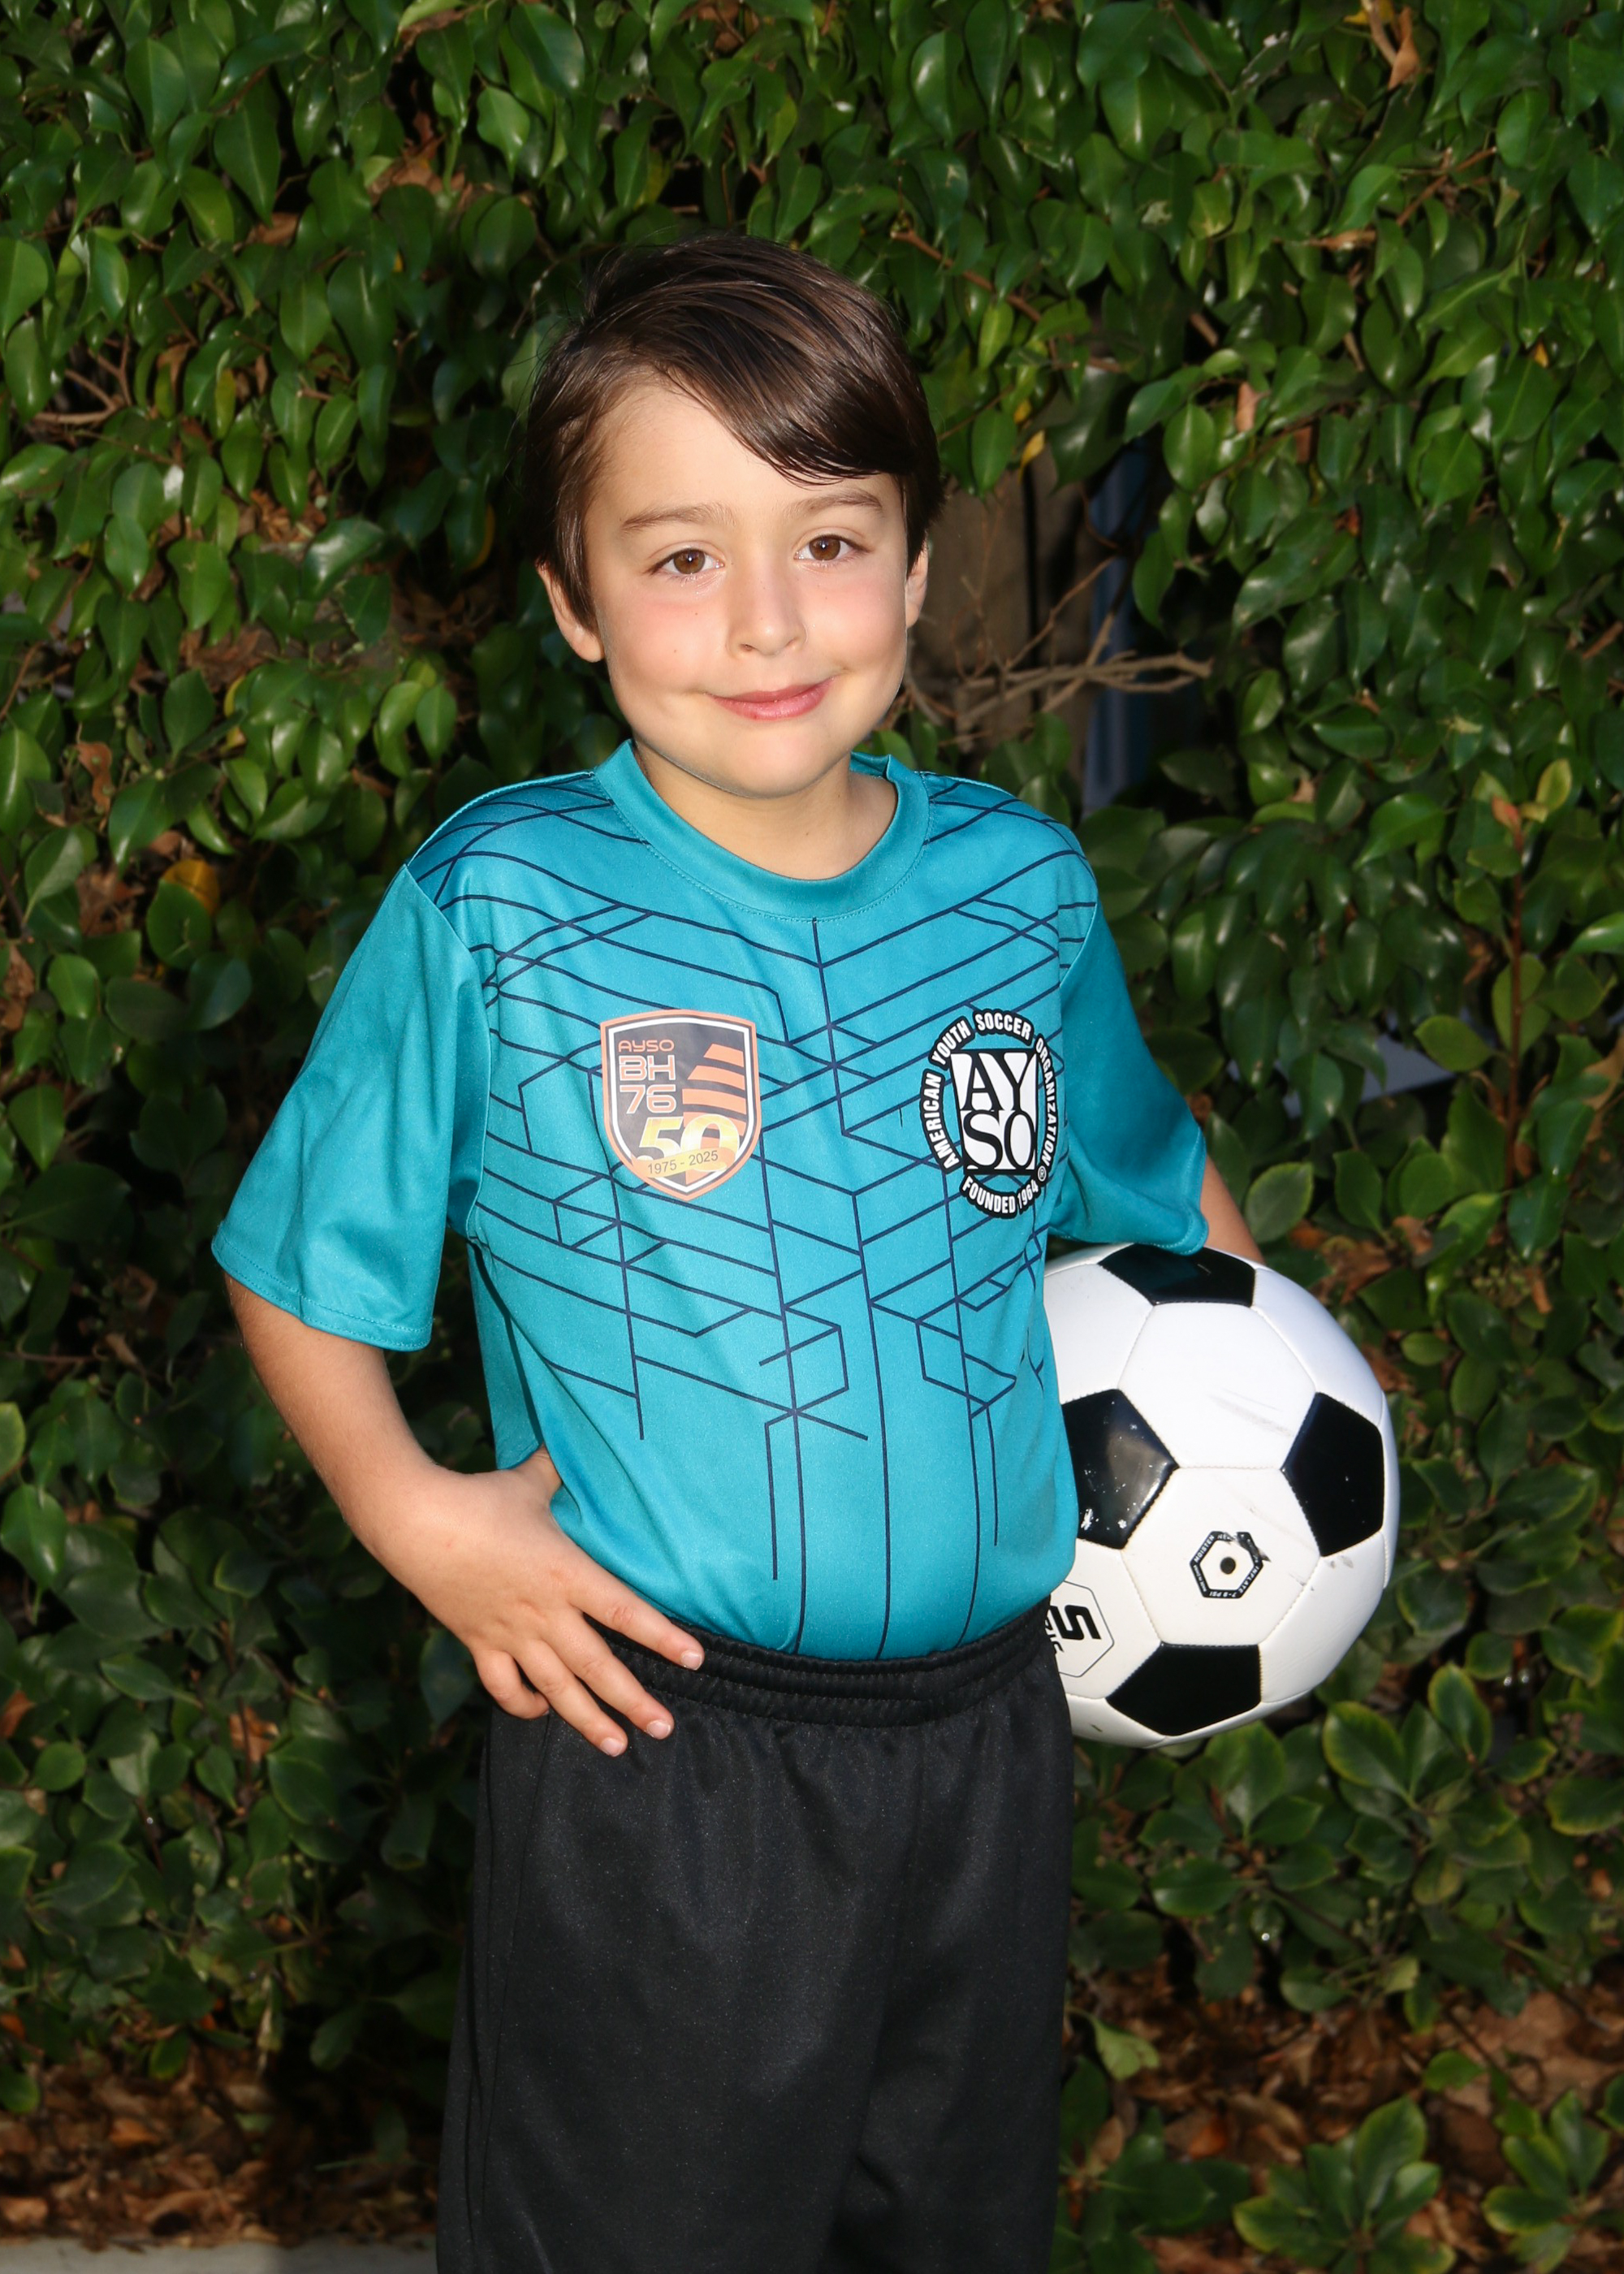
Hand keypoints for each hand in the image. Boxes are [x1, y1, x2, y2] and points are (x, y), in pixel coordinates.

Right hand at [379, 1447, 704, 1756]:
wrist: (416, 1524)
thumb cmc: (478, 1498)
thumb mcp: (529, 1481)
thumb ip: (559, 1469)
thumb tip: (576, 1441)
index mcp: (567, 1573)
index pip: (626, 1611)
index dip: (663, 1637)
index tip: (695, 1660)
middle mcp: (545, 1612)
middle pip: (598, 1666)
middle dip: (634, 1701)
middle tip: (664, 1728)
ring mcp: (511, 1633)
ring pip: (557, 1688)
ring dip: (587, 1719)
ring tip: (618, 1746)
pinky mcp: (479, 1642)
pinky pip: (505, 1686)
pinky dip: (525, 1704)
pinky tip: (542, 1712)